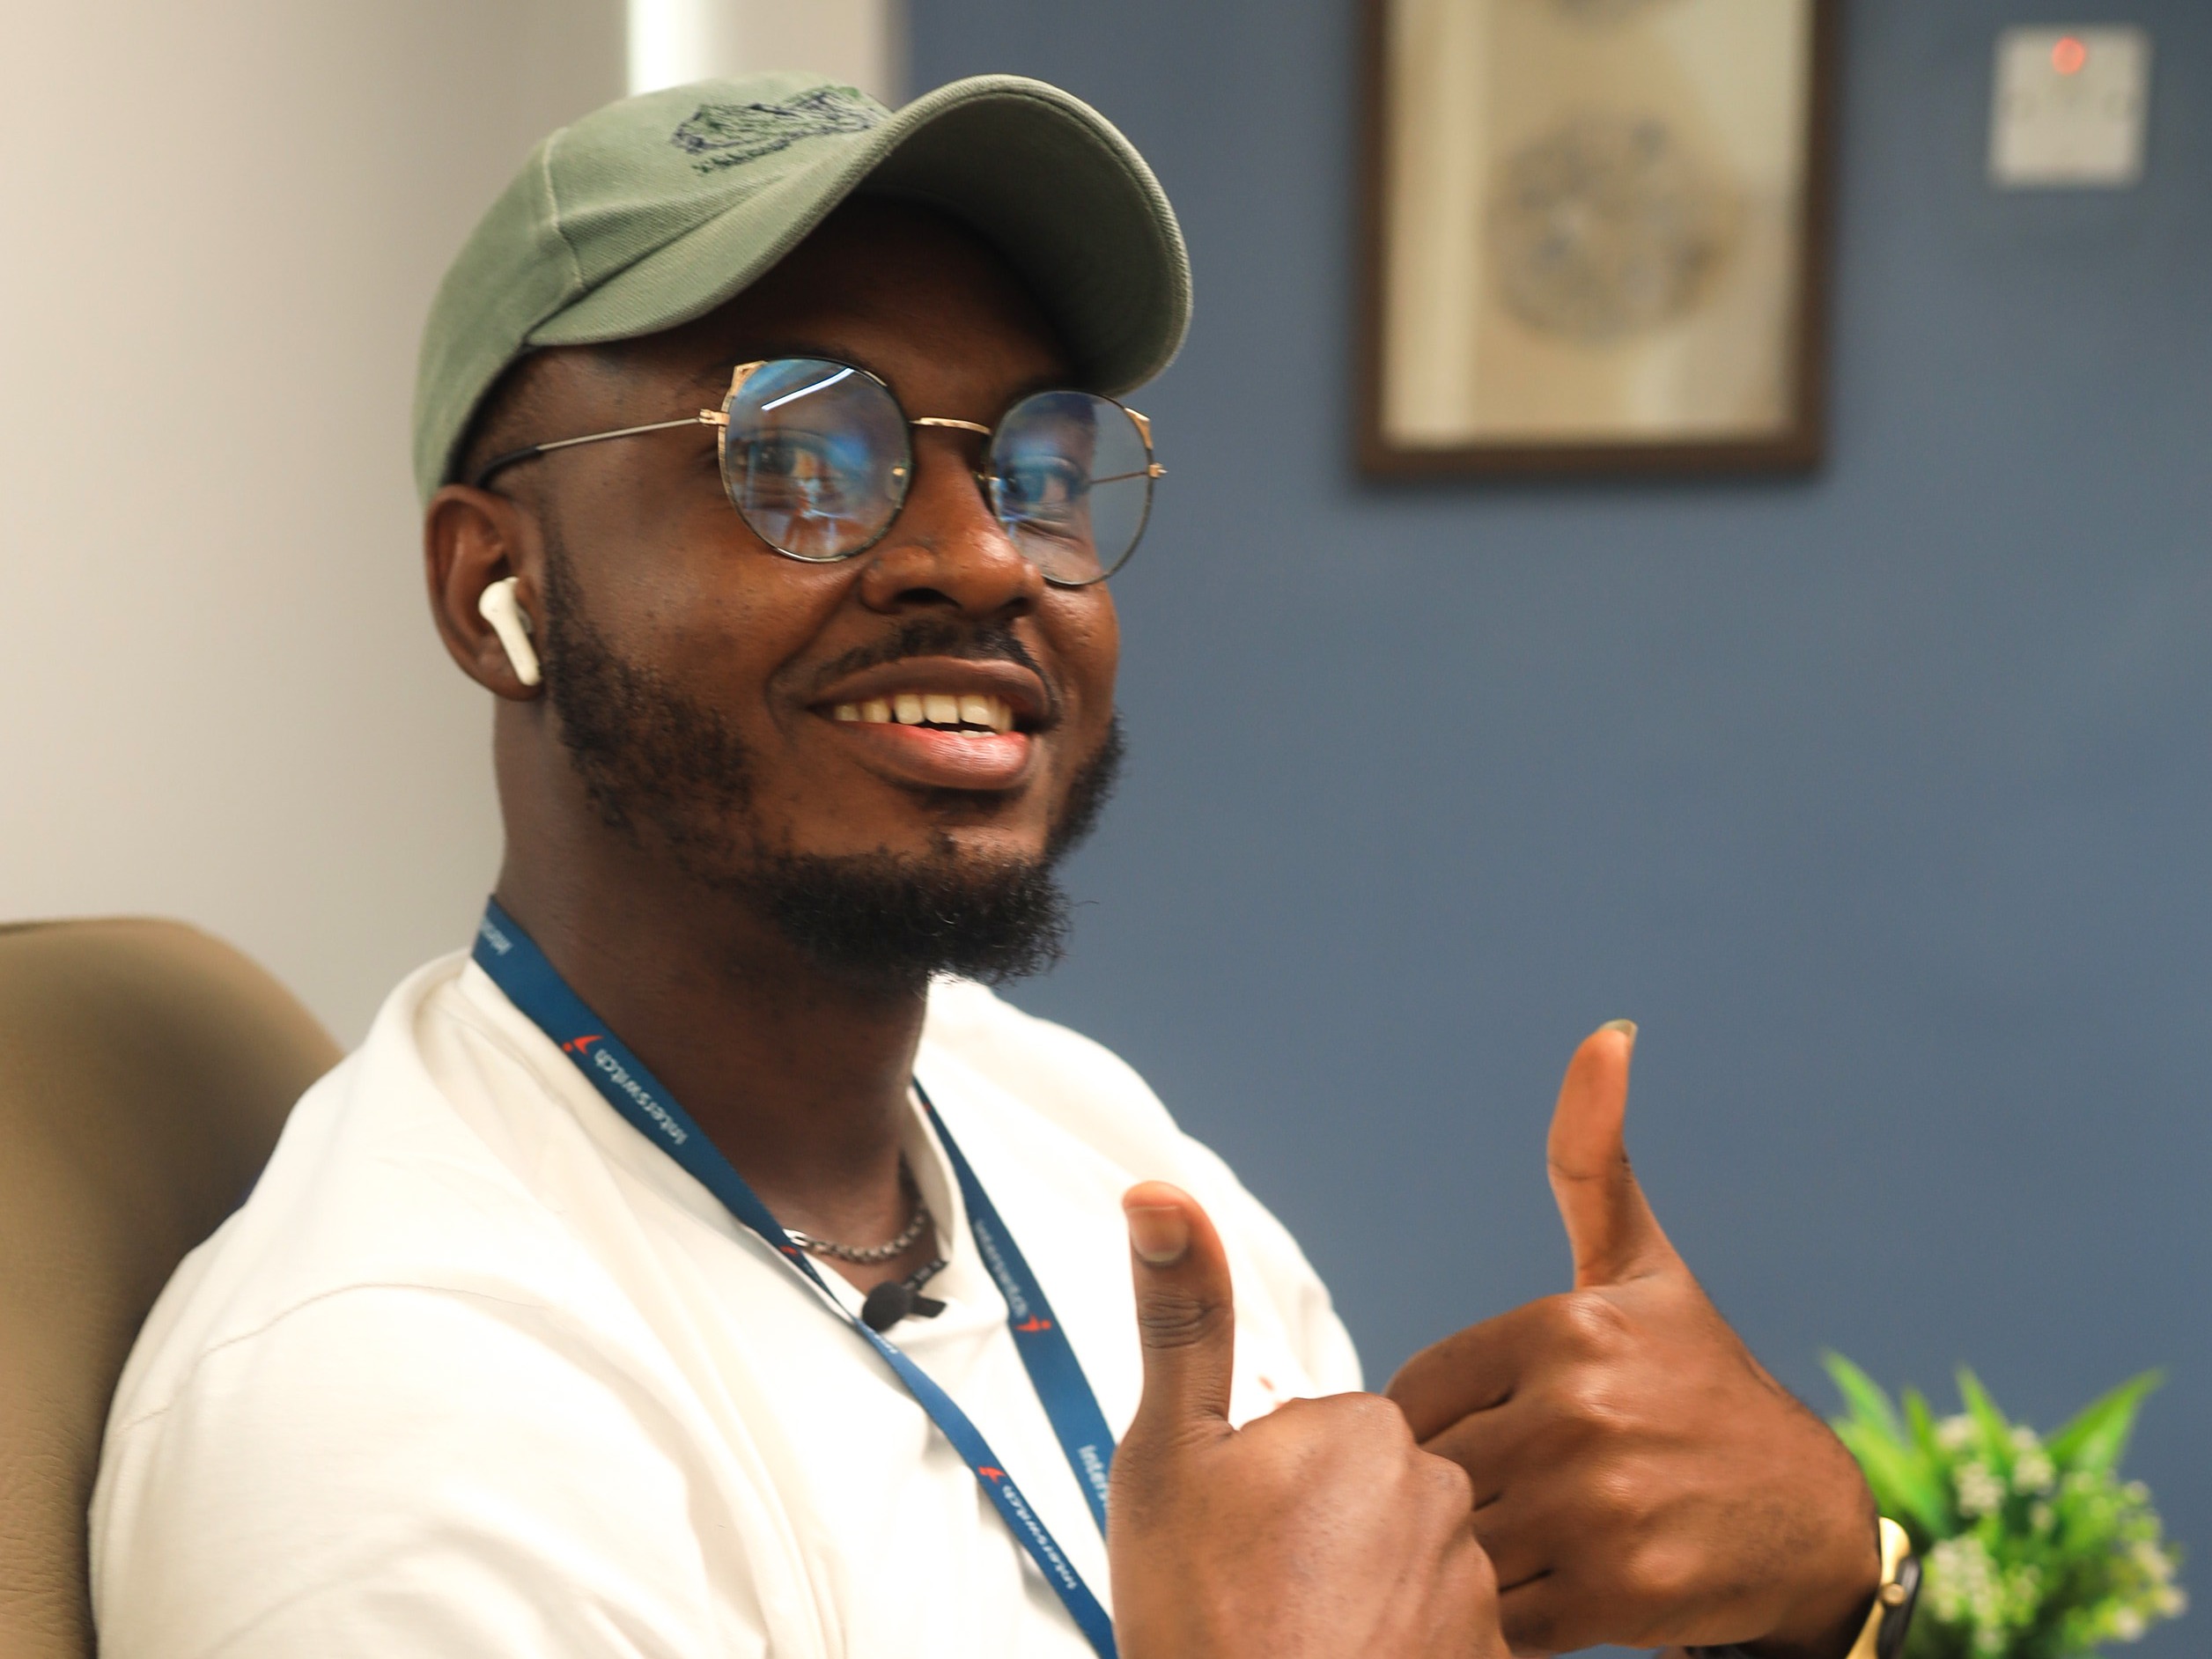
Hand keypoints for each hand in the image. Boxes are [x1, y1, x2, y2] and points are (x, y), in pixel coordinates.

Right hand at [1108, 1181, 1505, 1658]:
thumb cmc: (1207, 1624)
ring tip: (1300, 1640)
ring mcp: (1474, 1585)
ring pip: (1407, 1565)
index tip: (1235, 1539)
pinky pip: (1444, 1636)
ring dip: (1361, 1598)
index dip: (1265, 1487)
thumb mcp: (1167, 1459)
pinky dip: (1403, 1653)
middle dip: (1319, 1538)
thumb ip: (1181, 1321)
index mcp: (1363, 1429)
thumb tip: (1161, 1198)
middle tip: (1262, 1596)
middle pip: (1368, 1496)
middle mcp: (1439, 1495)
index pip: (1320, 1433)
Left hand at [1386, 1024, 1878, 1657]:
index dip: (1438, 1426)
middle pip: (1432, 1471)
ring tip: (1523, 1542)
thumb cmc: (1702, 1385)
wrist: (1811, 1520)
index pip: (1415, 1393)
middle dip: (1453, 1495)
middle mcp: (1582, 1408)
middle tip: (1501, 1502)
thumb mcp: (1644, 1268)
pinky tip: (1544, 1590)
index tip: (1484, 1437)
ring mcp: (1601, 1505)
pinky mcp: (1619, 1592)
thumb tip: (1607, 1033)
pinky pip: (1501, 1612)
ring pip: (1461, 1542)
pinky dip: (1500, 1617)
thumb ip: (1592, 1160)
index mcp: (1566, 1326)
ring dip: (1471, 1556)